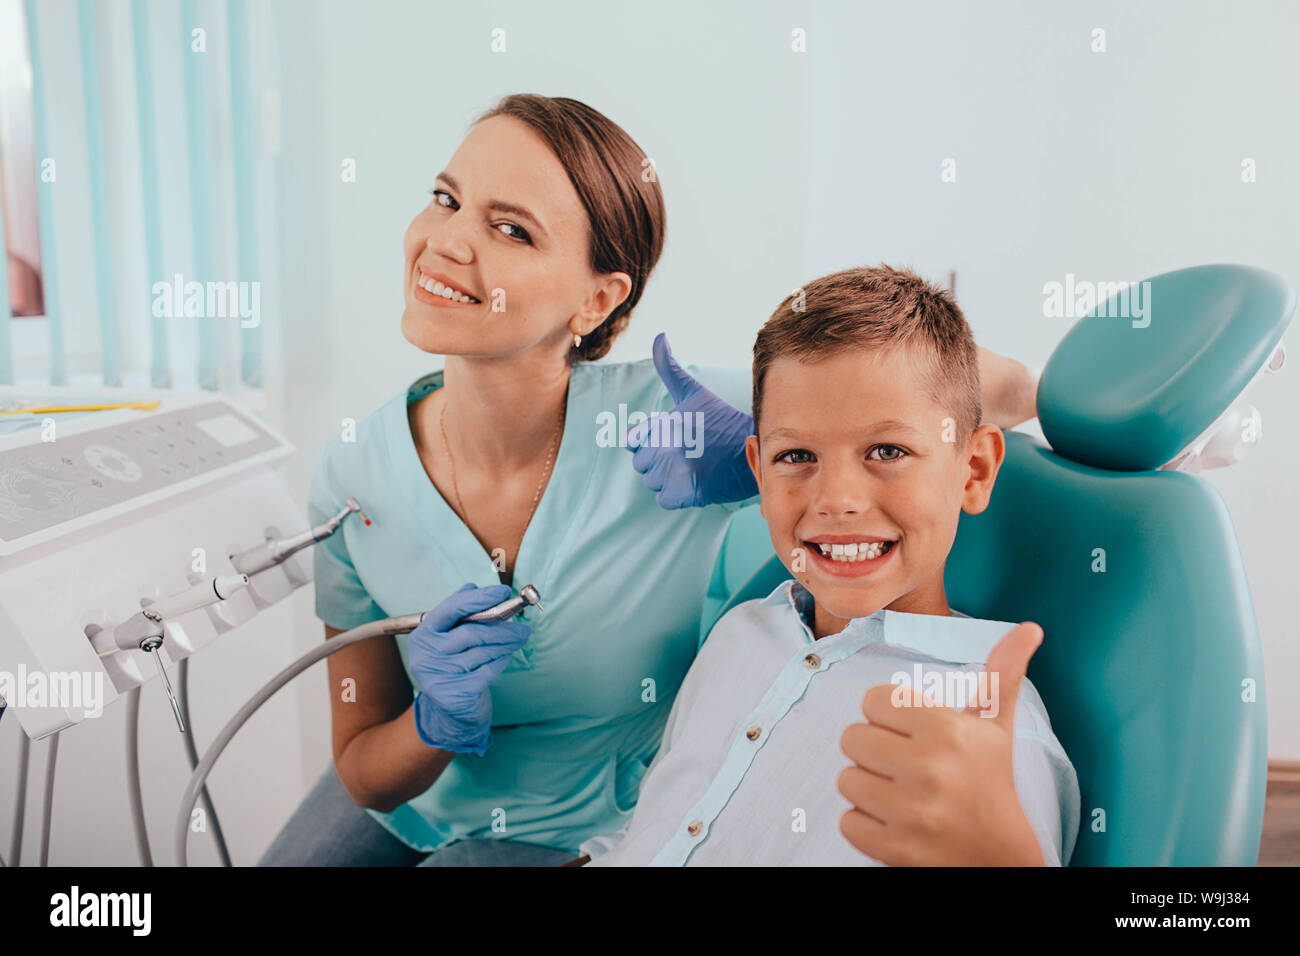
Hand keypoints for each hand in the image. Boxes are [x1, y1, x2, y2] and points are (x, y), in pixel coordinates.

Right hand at [408, 583, 530, 755]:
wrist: (452, 711)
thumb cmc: (456, 665)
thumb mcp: (452, 637)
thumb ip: (461, 613)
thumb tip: (472, 586)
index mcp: (423, 634)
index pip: (450, 609)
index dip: (478, 598)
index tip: (504, 591)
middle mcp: (425, 655)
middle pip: (471, 632)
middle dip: (502, 627)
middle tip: (524, 627)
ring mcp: (437, 676)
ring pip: (482, 652)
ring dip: (506, 644)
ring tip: (520, 639)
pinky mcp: (453, 695)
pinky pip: (486, 671)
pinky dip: (500, 662)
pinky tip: (505, 658)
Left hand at [624, 333, 757, 508]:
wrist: (754, 449)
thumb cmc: (721, 420)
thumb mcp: (693, 391)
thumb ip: (669, 367)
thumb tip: (659, 335)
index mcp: (664, 423)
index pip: (633, 441)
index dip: (650, 442)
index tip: (672, 439)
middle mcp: (667, 447)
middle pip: (642, 464)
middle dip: (659, 461)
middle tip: (687, 454)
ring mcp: (676, 472)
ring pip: (653, 482)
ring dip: (668, 478)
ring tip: (693, 467)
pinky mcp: (686, 493)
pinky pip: (664, 499)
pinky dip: (676, 495)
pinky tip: (694, 482)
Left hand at [837, 621, 1045, 864]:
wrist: (1002, 858)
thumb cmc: (991, 782)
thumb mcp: (996, 728)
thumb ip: (1001, 674)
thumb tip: (1029, 627)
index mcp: (946, 730)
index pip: (873, 700)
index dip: (888, 716)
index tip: (913, 734)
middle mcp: (928, 769)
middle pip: (852, 737)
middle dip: (875, 751)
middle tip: (906, 765)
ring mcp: (911, 813)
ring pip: (846, 780)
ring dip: (868, 788)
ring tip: (902, 794)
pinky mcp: (895, 849)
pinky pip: (847, 822)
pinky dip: (866, 824)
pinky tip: (898, 822)